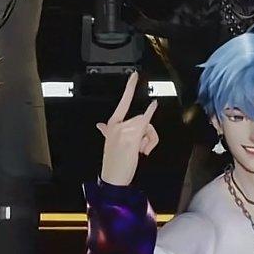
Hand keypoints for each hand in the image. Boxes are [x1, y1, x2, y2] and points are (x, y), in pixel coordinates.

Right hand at [97, 72, 158, 186]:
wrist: (113, 178)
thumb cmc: (114, 162)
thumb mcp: (110, 143)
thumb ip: (106, 131)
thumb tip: (100, 125)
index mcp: (112, 124)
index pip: (122, 102)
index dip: (129, 87)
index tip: (135, 75)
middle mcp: (117, 124)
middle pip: (142, 118)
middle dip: (149, 133)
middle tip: (145, 149)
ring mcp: (125, 129)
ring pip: (146, 125)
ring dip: (150, 140)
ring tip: (143, 152)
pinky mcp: (132, 136)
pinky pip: (146, 125)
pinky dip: (152, 121)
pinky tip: (153, 113)